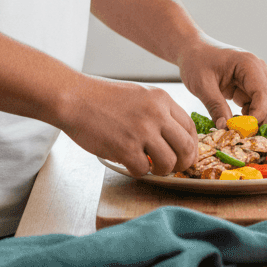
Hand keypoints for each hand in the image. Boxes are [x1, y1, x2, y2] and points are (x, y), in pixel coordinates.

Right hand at [57, 76, 198, 177]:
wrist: (75, 98)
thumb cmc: (103, 98)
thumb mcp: (139, 95)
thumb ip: (158, 112)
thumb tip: (173, 138)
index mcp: (161, 99)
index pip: (190, 127)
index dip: (191, 146)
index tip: (185, 155)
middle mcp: (156, 114)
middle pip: (185, 148)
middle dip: (182, 163)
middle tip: (171, 167)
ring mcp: (141, 131)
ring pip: (169, 163)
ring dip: (160, 170)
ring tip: (148, 166)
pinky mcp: (125, 148)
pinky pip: (143, 171)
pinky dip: (137, 171)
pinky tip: (128, 162)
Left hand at [177, 38, 266, 129]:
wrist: (192, 50)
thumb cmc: (196, 61)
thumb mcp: (202, 84)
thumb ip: (215, 106)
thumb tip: (225, 128)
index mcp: (248, 64)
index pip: (263, 93)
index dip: (258, 114)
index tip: (244, 130)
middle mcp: (257, 69)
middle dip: (263, 118)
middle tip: (245, 132)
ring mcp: (256, 77)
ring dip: (257, 118)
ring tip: (237, 126)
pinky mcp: (250, 85)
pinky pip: (258, 104)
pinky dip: (251, 115)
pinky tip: (235, 120)